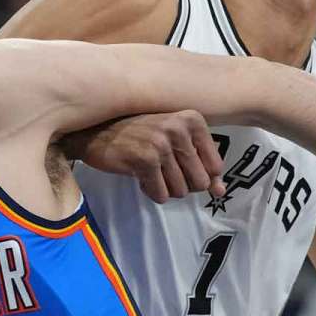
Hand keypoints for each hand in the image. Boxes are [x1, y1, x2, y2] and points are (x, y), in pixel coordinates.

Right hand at [60, 110, 224, 202]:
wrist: (94, 132)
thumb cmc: (138, 134)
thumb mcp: (174, 142)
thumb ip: (201, 166)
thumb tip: (221, 192)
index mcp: (193, 120)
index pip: (215, 167)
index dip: (198, 174)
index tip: (178, 163)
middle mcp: (180, 128)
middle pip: (200, 182)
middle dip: (181, 184)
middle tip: (161, 168)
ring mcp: (162, 144)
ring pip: (180, 191)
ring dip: (164, 188)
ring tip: (148, 169)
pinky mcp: (145, 160)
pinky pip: (161, 195)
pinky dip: (150, 191)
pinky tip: (138, 174)